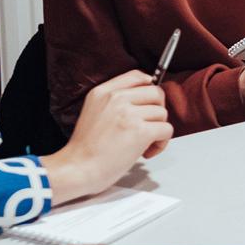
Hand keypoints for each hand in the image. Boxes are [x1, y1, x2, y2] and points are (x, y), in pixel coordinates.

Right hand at [43, 71, 171, 202]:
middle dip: (157, 111)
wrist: (78, 168)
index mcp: (103, 92)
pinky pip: (166, 130)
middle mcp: (116, 99)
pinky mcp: (140, 131)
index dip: (149, 87)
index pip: (136, 75)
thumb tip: (142, 97)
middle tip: (148, 126)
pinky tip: (147, 151)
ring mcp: (129, 114)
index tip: (150, 101)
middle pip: (156, 93)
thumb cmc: (85, 148)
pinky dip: (161, 143)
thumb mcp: (92, 111)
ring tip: (144, 144)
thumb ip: (113, 101)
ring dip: (158, 130)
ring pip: (162, 113)